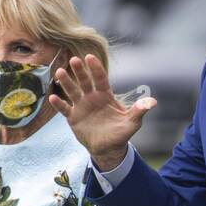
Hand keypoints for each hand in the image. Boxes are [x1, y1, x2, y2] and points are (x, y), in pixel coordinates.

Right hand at [51, 54, 155, 170]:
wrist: (108, 148)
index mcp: (105, 96)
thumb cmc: (121, 133)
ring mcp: (81, 106)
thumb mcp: (132, 123)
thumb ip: (139, 111)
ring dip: (66, 83)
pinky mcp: (73, 117)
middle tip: (74, 60)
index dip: (96, 69)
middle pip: (84, 82)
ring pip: (72, 92)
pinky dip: (59, 104)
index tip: (90, 57)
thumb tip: (153, 102)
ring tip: (59, 73)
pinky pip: (64, 109)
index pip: (100, 79)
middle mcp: (92, 98)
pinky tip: (52, 97)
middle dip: (80, 71)